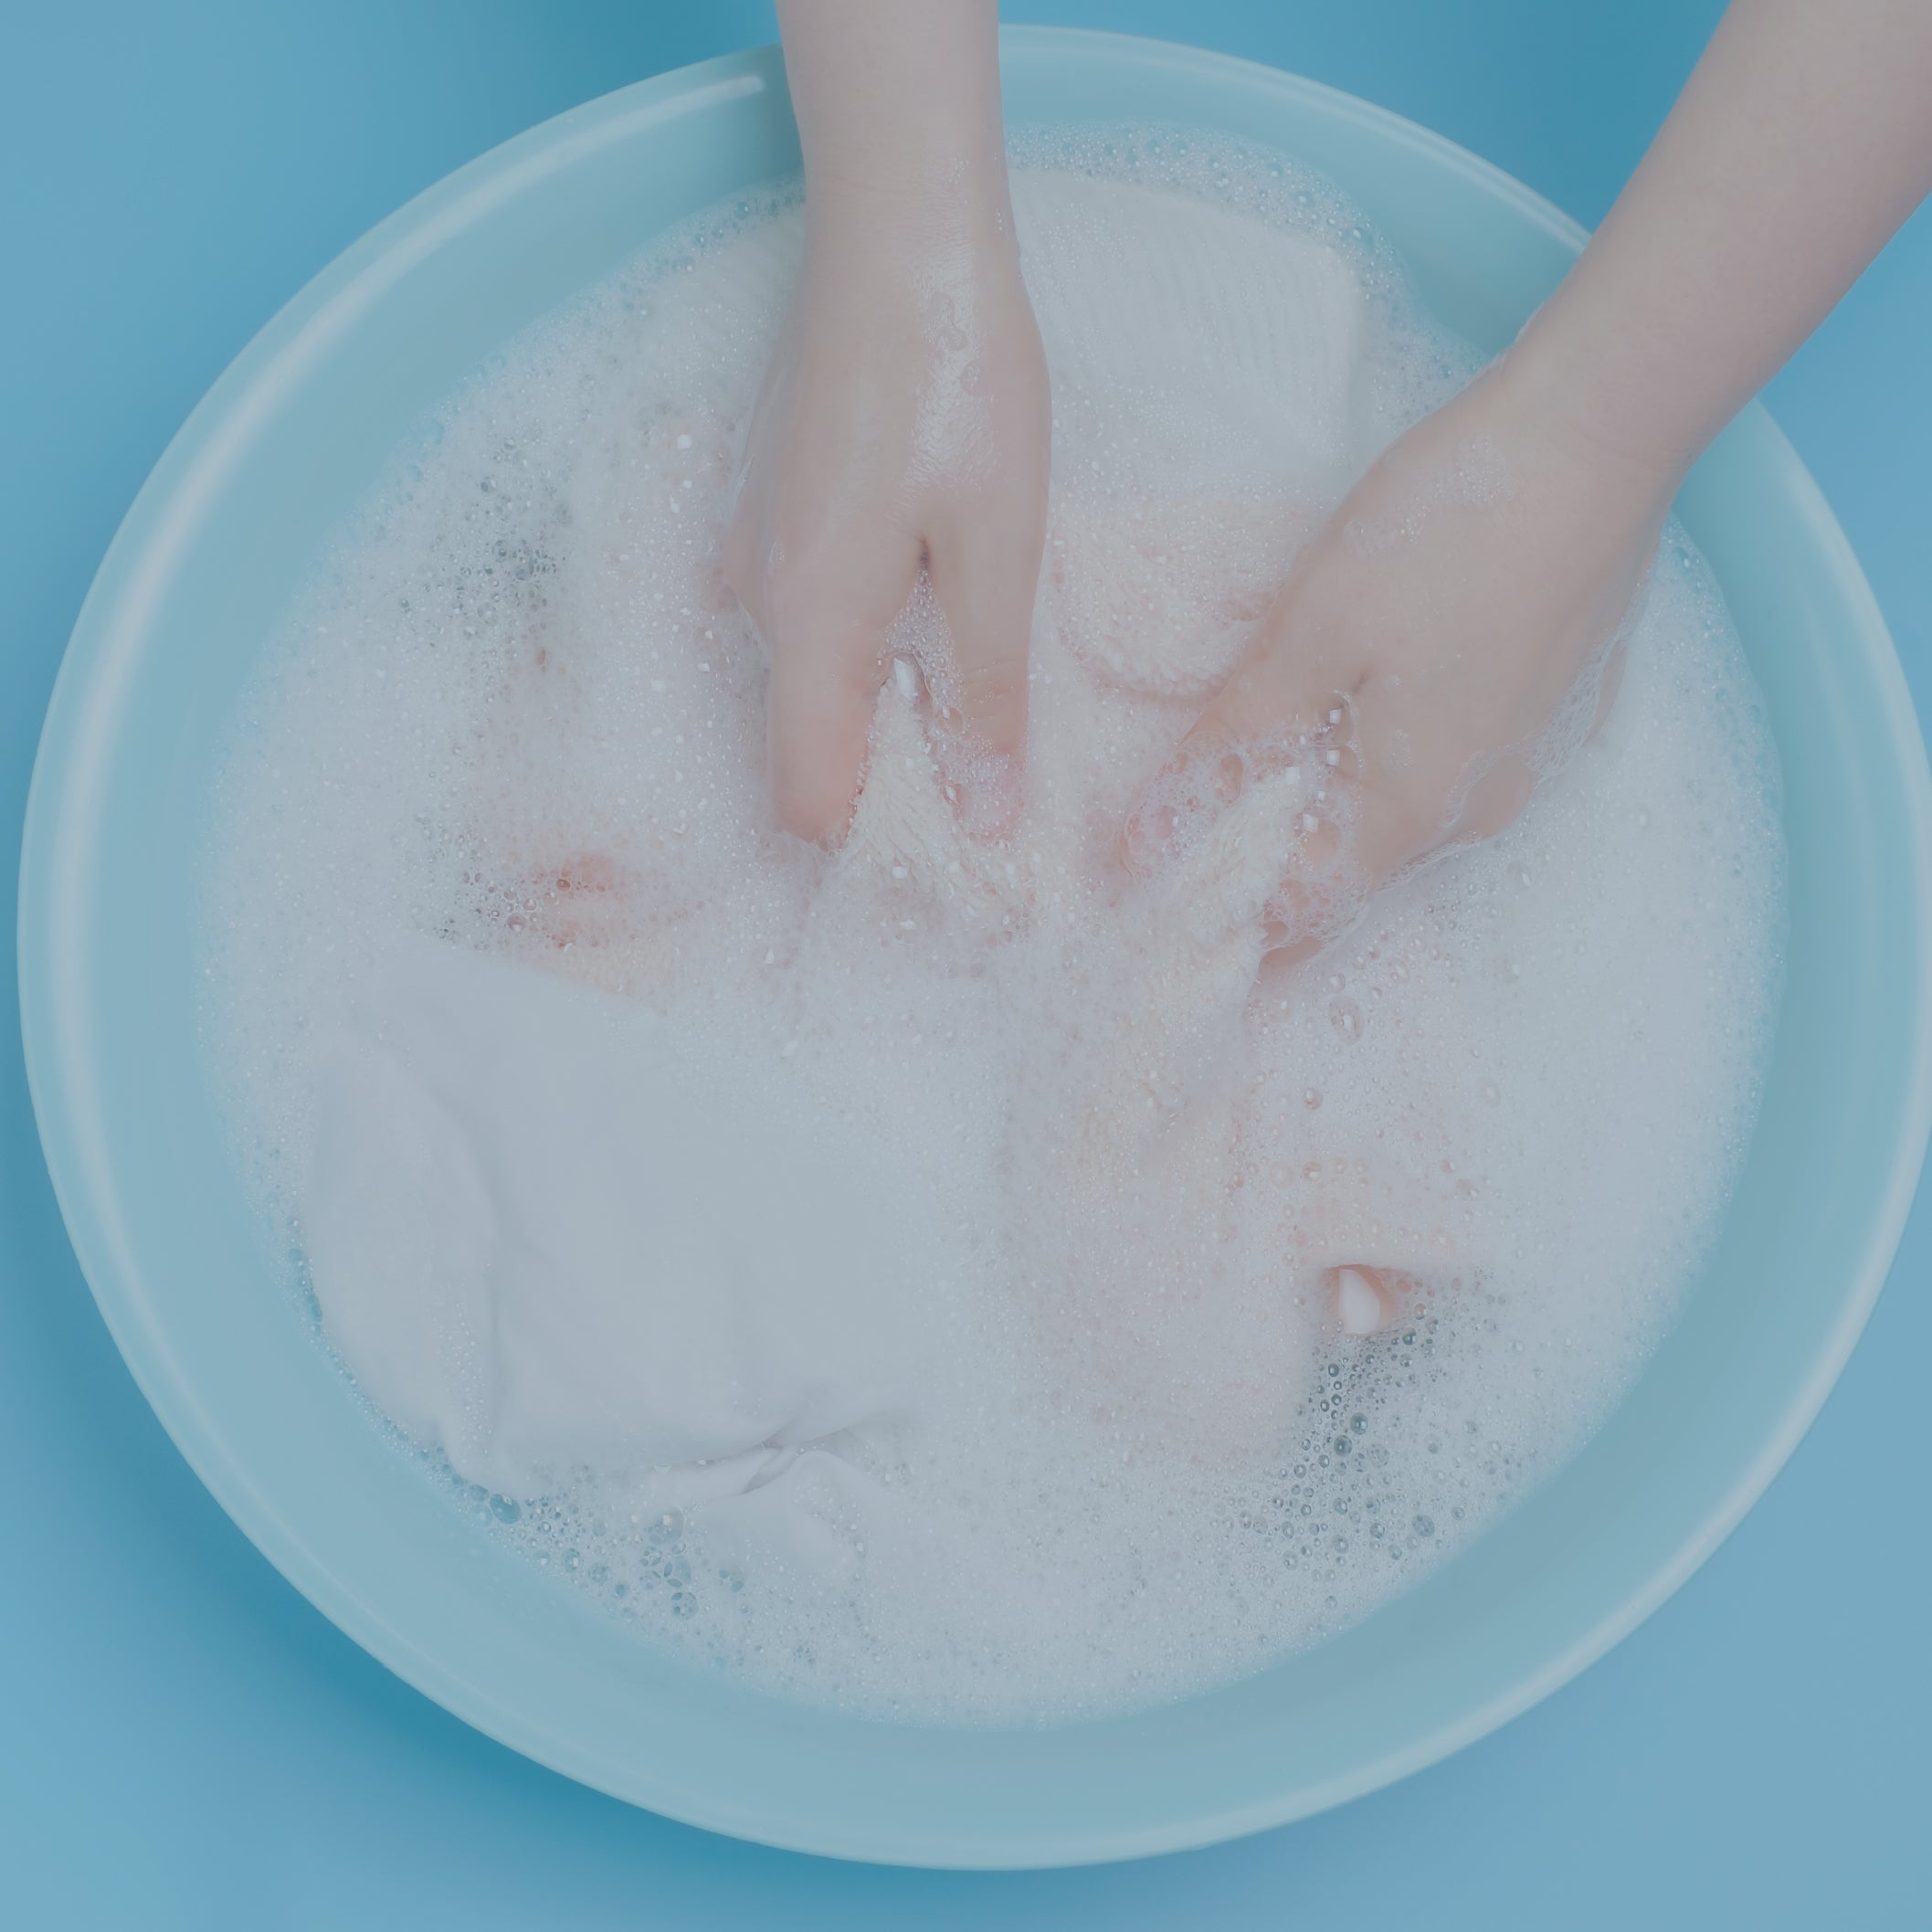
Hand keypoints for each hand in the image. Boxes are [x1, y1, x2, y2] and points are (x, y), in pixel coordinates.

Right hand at [725, 195, 1049, 842]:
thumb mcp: (997, 548)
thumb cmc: (956, 380)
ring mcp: (751, 554)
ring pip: (804, 684)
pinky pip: (805, 623)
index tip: (950, 848)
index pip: (802, 796)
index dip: (870, 840)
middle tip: (985, 775)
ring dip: (879, 708)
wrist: (896, 235)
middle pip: (800, 747)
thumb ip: (987, 690)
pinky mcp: (769, 516)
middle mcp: (756, 601)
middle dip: (884, 782)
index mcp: (809, 622)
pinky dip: (862, 646)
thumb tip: (984, 816)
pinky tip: (930, 600)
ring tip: (971, 678)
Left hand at [1123, 361, 1672, 958]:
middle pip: (1353, 869)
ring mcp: (1519, 756)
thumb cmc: (1450, 531)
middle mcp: (1476, 806)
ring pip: (1398, 816)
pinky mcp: (1539, 702)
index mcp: (1414, 808)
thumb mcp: (1315, 632)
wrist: (1599, 437)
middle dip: (1269, 864)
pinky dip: (1376, 764)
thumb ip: (1239, 740)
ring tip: (1245, 783)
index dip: (1226, 905)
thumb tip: (1156, 837)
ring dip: (1323, 812)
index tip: (1159, 884)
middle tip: (1184, 836)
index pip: (1305, 907)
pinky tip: (1338, 720)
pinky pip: (1440, 767)